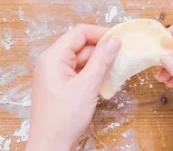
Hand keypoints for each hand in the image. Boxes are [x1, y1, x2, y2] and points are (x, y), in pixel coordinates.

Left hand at [25, 24, 120, 150]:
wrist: (50, 146)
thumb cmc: (63, 118)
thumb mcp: (87, 86)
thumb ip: (101, 60)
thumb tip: (114, 39)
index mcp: (53, 57)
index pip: (79, 33)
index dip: (100, 33)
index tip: (120, 39)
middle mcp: (51, 62)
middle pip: (81, 45)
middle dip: (101, 49)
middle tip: (122, 55)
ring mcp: (55, 74)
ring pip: (81, 59)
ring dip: (98, 62)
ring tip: (116, 69)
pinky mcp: (60, 85)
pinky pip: (79, 71)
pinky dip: (92, 73)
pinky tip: (105, 80)